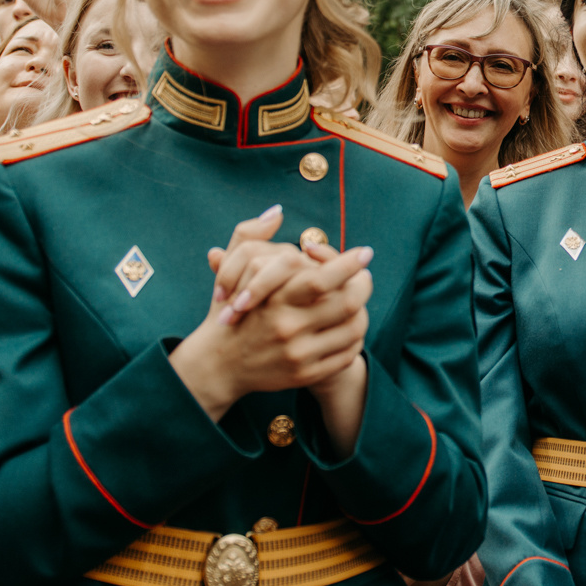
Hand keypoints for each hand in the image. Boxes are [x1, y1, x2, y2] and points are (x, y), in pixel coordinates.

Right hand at [170, 223, 373, 417]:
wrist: (218, 365)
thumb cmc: (230, 311)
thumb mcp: (230, 272)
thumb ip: (249, 236)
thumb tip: (276, 210)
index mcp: (274, 300)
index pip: (322, 278)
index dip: (349, 263)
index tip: (365, 252)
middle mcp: (288, 328)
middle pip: (346, 302)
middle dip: (364, 284)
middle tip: (366, 274)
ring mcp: (299, 355)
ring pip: (352, 329)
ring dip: (363, 311)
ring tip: (358, 300)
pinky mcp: (306, 375)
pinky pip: (347, 354)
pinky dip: (354, 338)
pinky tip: (348, 326)